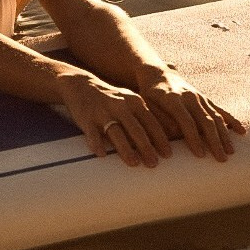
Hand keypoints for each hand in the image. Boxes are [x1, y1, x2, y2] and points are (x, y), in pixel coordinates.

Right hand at [56, 73, 171, 167]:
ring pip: (115, 131)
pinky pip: (92, 133)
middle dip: (146, 147)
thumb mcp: (130, 102)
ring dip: (125, 148)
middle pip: (135, 128)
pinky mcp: (86, 119)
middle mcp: (120, 106)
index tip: (168, 154)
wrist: (80, 86)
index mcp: (134, 102)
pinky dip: (97, 144)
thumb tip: (168, 136)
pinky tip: (102, 154)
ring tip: (134, 163)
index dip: (160, 138)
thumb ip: (145, 117)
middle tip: (154, 164)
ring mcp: (102, 112)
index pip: (151, 122)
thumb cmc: (111, 100)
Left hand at [138, 70, 244, 161]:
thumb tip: (171, 135)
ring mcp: (200, 97)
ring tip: (230, 152)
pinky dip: (232, 121)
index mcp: (173, 99)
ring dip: (224, 135)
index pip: (186, 122)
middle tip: (221, 159)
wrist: (158, 74)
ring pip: (216, 117)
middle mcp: (190, 97)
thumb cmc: (148, 95)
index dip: (193, 138)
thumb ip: (158, 119)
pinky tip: (242, 131)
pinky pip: (221, 110)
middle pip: (206, 121)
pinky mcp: (205, 99)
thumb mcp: (146, 105)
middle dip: (214, 141)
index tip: (200, 155)